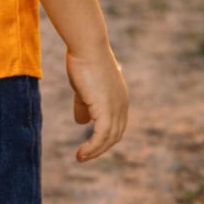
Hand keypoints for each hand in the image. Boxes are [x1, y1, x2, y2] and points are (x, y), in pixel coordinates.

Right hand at [66, 46, 128, 161]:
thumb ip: (84, 104)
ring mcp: (116, 108)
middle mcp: (122, 104)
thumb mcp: (84, 87)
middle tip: (84, 155)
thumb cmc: (83, 60)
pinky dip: (92, 148)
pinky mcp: (106, 110)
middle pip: (115, 135)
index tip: (90, 143)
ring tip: (80, 157)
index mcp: (120, 97)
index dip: (104, 136)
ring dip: (95, 152)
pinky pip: (101, 137)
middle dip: (100, 147)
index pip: (116, 124)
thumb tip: (81, 122)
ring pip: (109, 139)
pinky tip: (81, 153)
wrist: (87, 46)